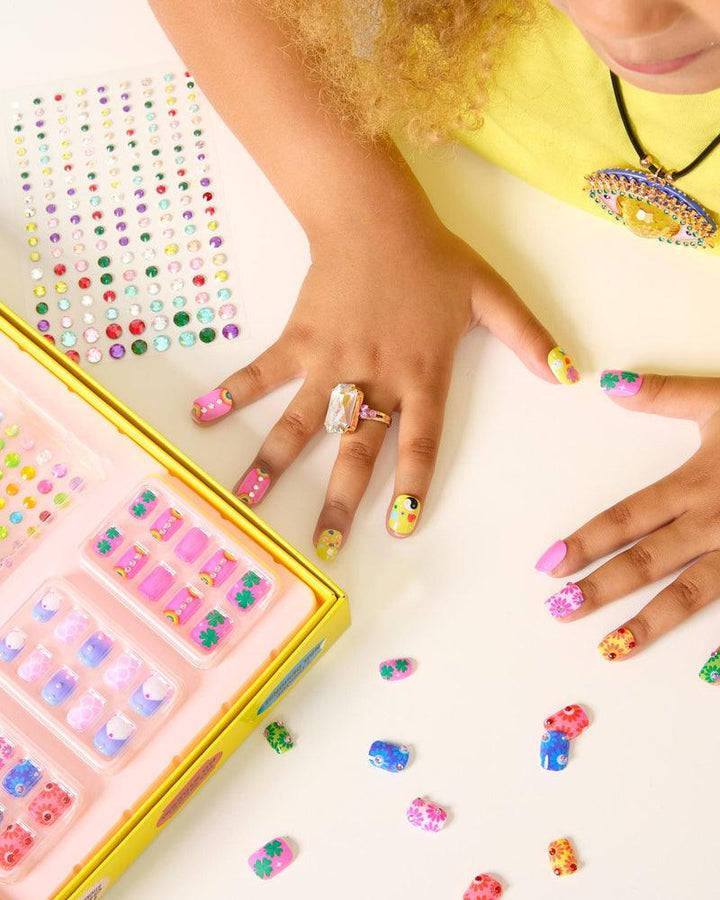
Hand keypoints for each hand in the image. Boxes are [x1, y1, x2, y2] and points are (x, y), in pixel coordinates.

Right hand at [192, 209, 568, 559]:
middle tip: (322, 546)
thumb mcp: (490, 293)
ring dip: (276, 462)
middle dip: (339, 500)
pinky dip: (234, 393)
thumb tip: (569, 374)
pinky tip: (202, 417)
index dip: (409, 484)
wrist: (374, 214)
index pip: (419, 440)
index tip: (397, 526)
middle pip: (356, 448)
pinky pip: (264, 372)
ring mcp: (332, 360)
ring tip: (249, 501)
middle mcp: (375, 376)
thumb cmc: (431, 256)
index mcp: (422, 373)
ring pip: (304, 421)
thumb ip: (528, 336)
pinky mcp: (300, 340)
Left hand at [538, 370, 719, 675]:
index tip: (549, 564)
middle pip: (648, 561)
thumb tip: (610, 385)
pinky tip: (705, 673)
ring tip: (611, 648)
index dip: (585, 541)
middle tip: (560, 611)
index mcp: (697, 484)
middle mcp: (716, 523)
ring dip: (649, 623)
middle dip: (602, 588)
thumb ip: (666, 395)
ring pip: (693, 594)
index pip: (627, 519)